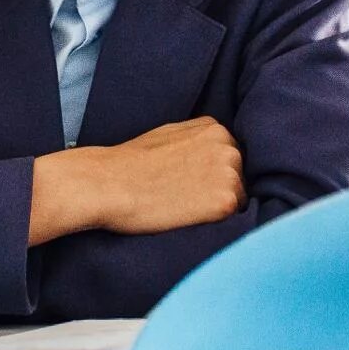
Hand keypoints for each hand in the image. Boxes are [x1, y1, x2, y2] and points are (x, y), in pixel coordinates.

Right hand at [29, 117, 243, 244]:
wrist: (109, 184)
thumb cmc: (131, 163)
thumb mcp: (168, 135)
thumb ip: (196, 139)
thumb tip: (213, 151)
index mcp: (214, 127)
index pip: (229, 155)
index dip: (210, 173)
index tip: (188, 182)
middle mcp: (228, 146)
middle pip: (239, 175)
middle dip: (219, 188)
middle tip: (184, 197)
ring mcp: (229, 173)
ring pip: (239, 197)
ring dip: (218, 206)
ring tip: (184, 207)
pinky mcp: (226, 201)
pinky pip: (234, 217)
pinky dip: (215, 222)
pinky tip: (189, 217)